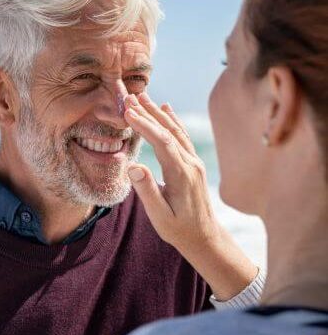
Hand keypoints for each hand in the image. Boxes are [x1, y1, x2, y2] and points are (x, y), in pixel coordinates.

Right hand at [123, 93, 216, 247]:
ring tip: (143, 97)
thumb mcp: (160, 216)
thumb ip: (147, 191)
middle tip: (130, 97)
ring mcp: (194, 162)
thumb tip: (134, 166)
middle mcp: (191, 164)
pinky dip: (172, 121)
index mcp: (181, 175)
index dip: (145, 125)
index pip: (162, 142)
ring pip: (176, 131)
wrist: (204, 237)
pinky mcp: (194, 164)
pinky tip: (165, 109)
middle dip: (149, 113)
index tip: (129, 112)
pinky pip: (182, 137)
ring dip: (159, 113)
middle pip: (169, 131)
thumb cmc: (179, 229)